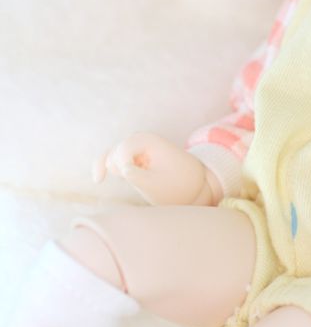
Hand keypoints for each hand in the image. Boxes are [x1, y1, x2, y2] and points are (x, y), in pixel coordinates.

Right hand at [93, 132, 221, 205]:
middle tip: (129, 179)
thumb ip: (138, 177)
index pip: (124, 149)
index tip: (127, 177)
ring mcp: (138, 149)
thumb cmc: (177, 186)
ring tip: (114, 180)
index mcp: (149, 141)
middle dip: (115, 165)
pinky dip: (107, 167)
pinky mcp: (136, 159)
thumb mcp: (157, 186)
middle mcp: (141, 140)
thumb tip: (119, 168)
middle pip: (115, 150)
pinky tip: (99, 179)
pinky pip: (114, 159)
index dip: (121, 164)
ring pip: (112, 155)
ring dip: (112, 167)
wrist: (194, 186)